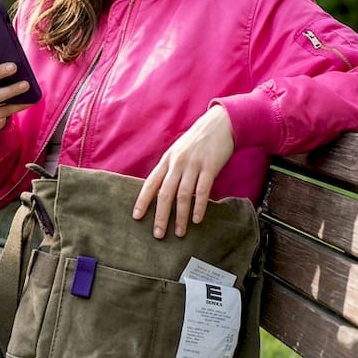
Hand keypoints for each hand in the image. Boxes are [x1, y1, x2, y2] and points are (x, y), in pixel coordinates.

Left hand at [132, 105, 234, 238]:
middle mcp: (177, 163)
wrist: (220, 124)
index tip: (137, 217)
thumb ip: (170, 169)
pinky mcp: (209, 166)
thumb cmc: (198, 140)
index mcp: (167, 160)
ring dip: (180, 216)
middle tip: (158, 234)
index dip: (143, 200)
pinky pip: (202, 190)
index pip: (151, 183)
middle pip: (165, 193)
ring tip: (179, 232)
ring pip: (183, 195)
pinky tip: (197, 219)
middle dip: (160, 216)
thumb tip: (161, 190)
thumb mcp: (179, 151)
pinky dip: (199, 206)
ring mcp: (193, 164)